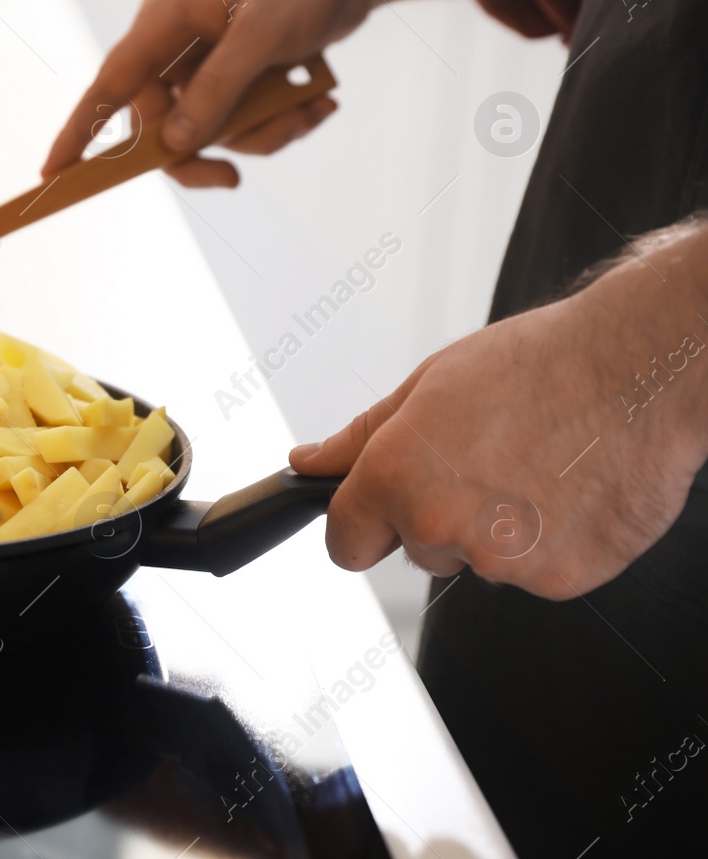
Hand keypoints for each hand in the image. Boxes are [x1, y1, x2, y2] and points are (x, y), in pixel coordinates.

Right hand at [43, 0, 354, 188]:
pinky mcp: (237, 75)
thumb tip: (173, 144)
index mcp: (164, 21)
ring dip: (262, 134)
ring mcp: (206, 62)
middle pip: (161, 125)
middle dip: (205, 150)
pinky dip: (280, 122)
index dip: (78, 132)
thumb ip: (216, 91)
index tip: (52, 173)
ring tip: (311, 111)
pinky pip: (241, 122)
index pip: (108, 85)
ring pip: (209, 130)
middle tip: (232, 178)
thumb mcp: (262, 36)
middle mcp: (176, 44)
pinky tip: (319, 101)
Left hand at [291, 228, 707, 597]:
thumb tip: (308, 461)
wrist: (639, 373)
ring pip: (477, 561)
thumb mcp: (428, 385)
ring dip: (495, 529)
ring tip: (534, 465)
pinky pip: (533, 572)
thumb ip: (359, 437)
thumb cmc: (539, 366)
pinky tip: (567, 491)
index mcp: (397, 477)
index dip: (359, 527)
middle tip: (486, 459)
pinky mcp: (559, 579)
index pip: (345, 543)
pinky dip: (548, 543)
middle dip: (438, 515)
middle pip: (416, 550)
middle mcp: (442, 526)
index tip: (373, 518)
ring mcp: (503, 561)